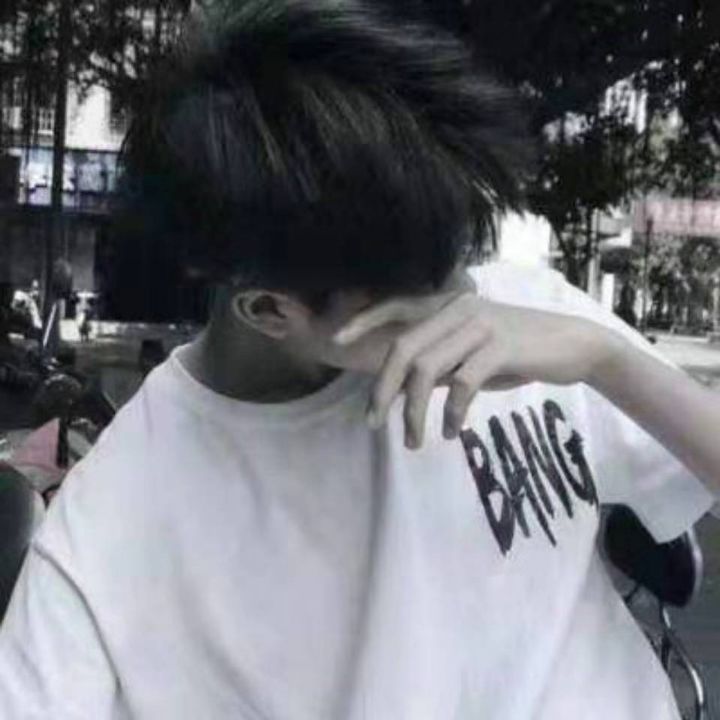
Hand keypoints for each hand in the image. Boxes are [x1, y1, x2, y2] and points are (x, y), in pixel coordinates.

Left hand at [333, 290, 622, 448]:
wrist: (574, 346)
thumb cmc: (518, 350)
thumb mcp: (473, 351)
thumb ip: (441, 359)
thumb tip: (403, 386)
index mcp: (450, 303)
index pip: (398, 305)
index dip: (365, 321)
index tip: (338, 342)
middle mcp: (460, 308)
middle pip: (404, 348)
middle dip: (383, 389)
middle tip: (375, 423)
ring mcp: (480, 326)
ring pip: (428, 370)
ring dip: (415, 412)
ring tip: (414, 441)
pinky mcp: (501, 347)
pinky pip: (461, 384)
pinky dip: (451, 413)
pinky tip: (451, 431)